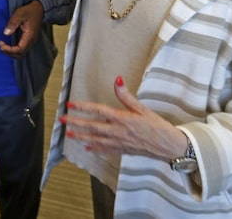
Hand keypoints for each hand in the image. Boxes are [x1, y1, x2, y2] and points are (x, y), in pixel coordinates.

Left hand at [0, 0, 43, 57]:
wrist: (39, 9)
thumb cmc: (29, 11)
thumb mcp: (19, 14)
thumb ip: (13, 23)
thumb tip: (6, 33)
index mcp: (30, 35)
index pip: (20, 49)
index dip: (10, 50)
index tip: (1, 45)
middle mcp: (31, 41)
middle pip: (20, 54)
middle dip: (9, 52)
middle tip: (0, 45)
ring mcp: (31, 41)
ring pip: (21, 53)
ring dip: (11, 52)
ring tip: (2, 45)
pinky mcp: (29, 40)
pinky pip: (21, 49)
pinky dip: (13, 50)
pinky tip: (7, 44)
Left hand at [63, 76, 186, 160]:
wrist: (168, 145)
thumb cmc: (156, 126)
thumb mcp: (142, 108)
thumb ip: (126, 96)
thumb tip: (117, 80)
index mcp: (121, 119)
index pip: (97, 111)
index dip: (82, 107)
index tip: (70, 104)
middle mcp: (117, 131)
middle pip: (91, 126)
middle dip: (75, 123)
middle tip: (62, 120)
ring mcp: (118, 143)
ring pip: (95, 139)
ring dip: (80, 136)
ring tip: (68, 133)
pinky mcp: (122, 150)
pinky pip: (105, 150)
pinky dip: (95, 148)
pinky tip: (87, 147)